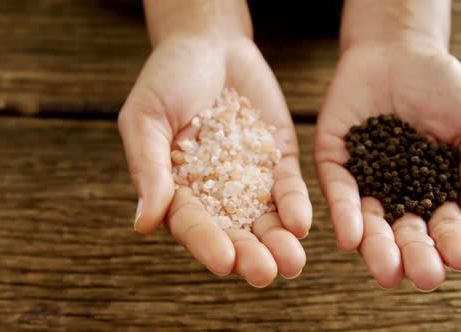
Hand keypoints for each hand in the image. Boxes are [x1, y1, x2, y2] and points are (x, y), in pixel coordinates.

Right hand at [118, 35, 311, 285]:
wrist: (209, 44)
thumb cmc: (166, 78)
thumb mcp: (146, 118)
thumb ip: (148, 168)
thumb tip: (143, 223)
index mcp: (175, 189)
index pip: (190, 223)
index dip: (205, 242)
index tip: (223, 260)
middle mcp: (212, 192)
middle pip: (231, 230)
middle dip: (248, 253)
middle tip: (264, 273)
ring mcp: (247, 178)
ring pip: (263, 218)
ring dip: (277, 242)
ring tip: (292, 262)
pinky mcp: (276, 160)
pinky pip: (287, 188)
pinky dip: (294, 205)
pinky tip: (301, 223)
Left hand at [315, 42, 460, 290]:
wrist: (401, 53)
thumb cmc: (445, 90)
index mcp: (434, 193)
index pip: (445, 225)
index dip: (451, 241)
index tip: (458, 258)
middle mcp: (397, 194)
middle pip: (405, 232)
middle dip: (415, 255)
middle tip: (422, 278)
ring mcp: (365, 180)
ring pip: (370, 221)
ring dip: (378, 247)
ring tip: (386, 271)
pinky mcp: (334, 163)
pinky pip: (338, 192)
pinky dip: (345, 214)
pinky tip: (349, 238)